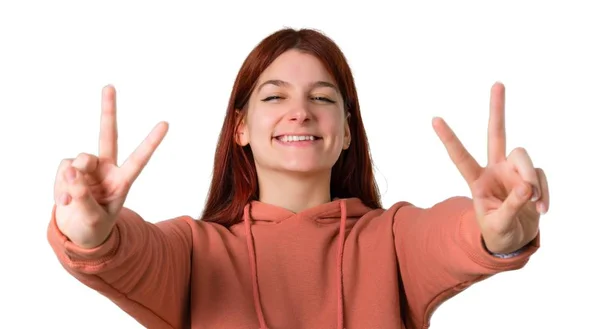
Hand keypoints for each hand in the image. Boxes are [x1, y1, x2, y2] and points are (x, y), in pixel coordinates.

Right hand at [54, 85, 167, 248]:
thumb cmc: (93, 227)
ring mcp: (88, 168)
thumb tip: (71, 172)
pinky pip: (63, 168)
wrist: (77, 233)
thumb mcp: (93, 218)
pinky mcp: (70, 170)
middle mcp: (107, 169)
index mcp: (123, 181)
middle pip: (108, 135)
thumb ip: (83, 197)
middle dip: (108, 111)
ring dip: (72, 178)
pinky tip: (62, 199)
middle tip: (109, 86)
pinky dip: (59, 184)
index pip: (140, 158)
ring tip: (70, 199)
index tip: (165, 123)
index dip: (151, 142)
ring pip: (80, 158)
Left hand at [432, 82, 548, 253]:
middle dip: (497, 110)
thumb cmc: (498, 232)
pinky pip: (540, 176)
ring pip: (522, 156)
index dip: (448, 139)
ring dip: (529, 178)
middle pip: (496, 134)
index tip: (434, 119)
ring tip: (531, 202)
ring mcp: (514, 171)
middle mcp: (495, 169)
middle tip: (497, 83)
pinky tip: (541, 209)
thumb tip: (527, 188)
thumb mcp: (498, 225)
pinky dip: (543, 193)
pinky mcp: (532, 176)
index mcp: (477, 180)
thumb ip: (510, 207)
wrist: (515, 240)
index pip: (460, 157)